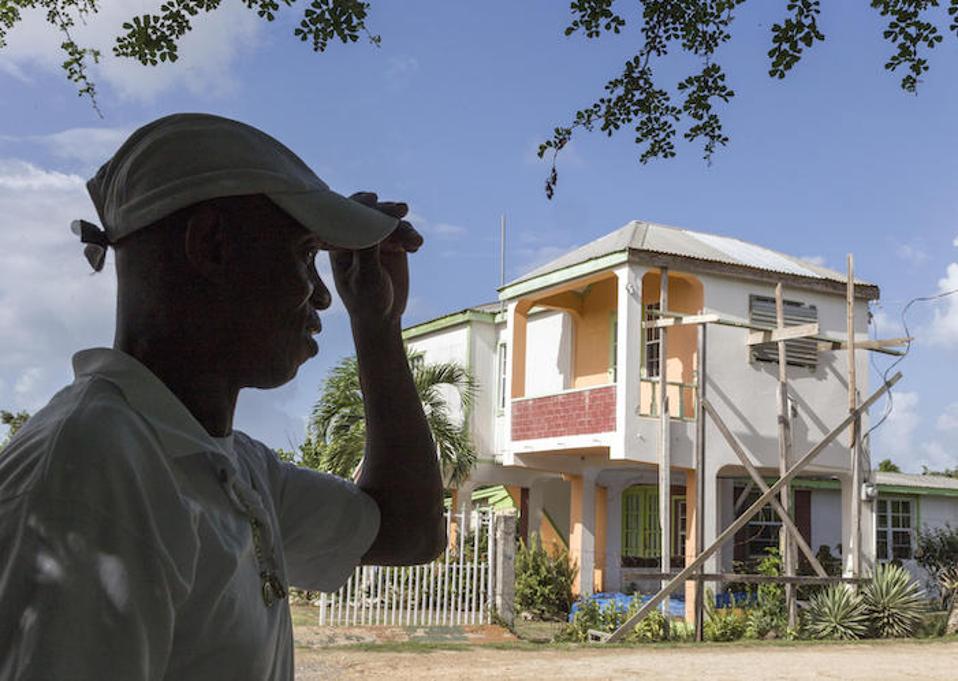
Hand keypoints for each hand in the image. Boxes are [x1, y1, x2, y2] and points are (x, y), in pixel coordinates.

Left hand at [329, 192, 422, 329]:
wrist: (384, 316)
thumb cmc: (367, 300)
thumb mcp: (366, 278)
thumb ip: (368, 251)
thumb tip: (374, 223)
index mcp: (338, 242)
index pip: (346, 216)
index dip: (358, 204)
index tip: (373, 199)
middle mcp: (355, 236)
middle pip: (369, 212)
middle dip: (386, 210)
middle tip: (402, 210)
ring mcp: (374, 237)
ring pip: (389, 220)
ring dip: (404, 227)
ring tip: (415, 242)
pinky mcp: (392, 242)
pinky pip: (403, 230)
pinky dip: (411, 236)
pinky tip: (415, 247)